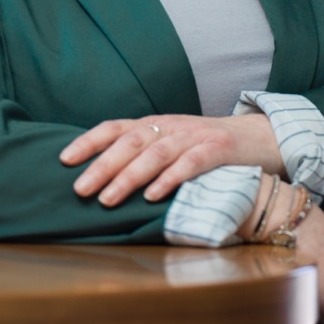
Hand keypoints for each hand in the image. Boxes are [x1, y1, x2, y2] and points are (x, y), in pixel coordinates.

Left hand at [59, 112, 282, 205]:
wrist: (260, 138)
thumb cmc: (208, 148)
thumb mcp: (173, 145)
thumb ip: (144, 154)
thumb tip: (101, 177)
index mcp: (155, 124)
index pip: (115, 127)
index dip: (88, 141)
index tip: (63, 160)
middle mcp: (171, 126)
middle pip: (130, 141)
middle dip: (102, 165)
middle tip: (79, 189)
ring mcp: (195, 135)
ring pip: (156, 152)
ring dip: (129, 176)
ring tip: (108, 199)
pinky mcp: (219, 149)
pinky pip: (191, 163)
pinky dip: (170, 178)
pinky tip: (154, 196)